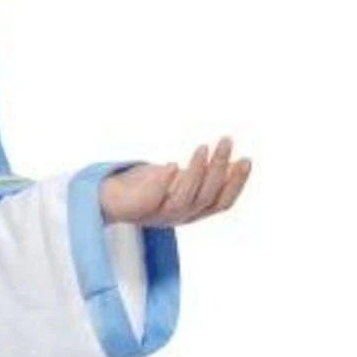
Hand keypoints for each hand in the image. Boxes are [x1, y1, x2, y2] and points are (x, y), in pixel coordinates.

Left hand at [98, 137, 250, 225]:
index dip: (236, 184)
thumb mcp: (183, 180)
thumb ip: (205, 176)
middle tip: (226, 140)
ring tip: (203, 147)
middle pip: (206, 196)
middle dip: (219, 168)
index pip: (222, 203)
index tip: (246, 159)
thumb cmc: (150, 186)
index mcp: (194, 211)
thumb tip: (236, 162)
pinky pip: (153, 199)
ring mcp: (159, 215)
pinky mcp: (137, 210)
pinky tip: (172, 165)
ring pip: (184, 198)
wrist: (110, 200)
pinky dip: (163, 183)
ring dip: (196, 171)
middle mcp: (180, 216)